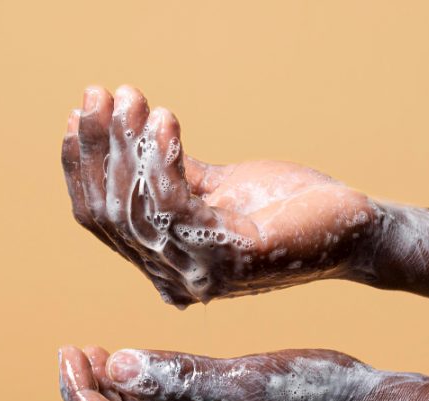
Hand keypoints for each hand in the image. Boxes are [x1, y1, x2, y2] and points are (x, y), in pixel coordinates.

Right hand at [61, 85, 377, 307]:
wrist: (351, 227)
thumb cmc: (283, 206)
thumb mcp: (217, 185)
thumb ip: (173, 174)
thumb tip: (129, 136)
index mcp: (167, 261)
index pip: (102, 221)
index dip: (83, 170)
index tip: (77, 116)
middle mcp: (175, 276)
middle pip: (110, 216)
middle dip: (97, 150)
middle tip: (97, 94)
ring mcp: (201, 274)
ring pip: (137, 211)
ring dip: (127, 146)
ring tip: (130, 97)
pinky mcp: (231, 260)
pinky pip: (176, 208)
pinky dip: (164, 161)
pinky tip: (166, 120)